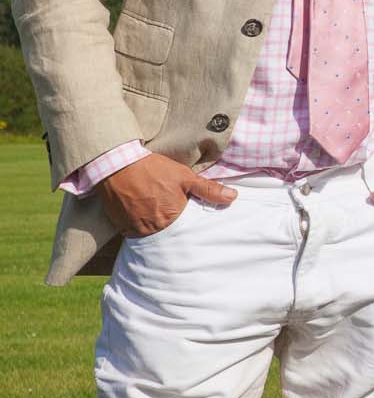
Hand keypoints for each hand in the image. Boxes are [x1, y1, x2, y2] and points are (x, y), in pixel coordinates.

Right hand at [100, 152, 235, 235]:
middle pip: (169, 232)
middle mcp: (152, 228)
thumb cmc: (153, 169)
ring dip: (156, 226)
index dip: (189, 222)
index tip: (189, 216)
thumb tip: (232, 198)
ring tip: (156, 212)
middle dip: (173, 226)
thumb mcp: (185, 176)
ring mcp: (135, 228)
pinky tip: (143, 213)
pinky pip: (135, 232)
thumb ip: (208, 190)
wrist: (116, 165)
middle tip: (170, 212)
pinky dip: (141, 226)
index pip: (187, 228)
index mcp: (171, 218)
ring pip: (152, 233)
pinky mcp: (121, 226)